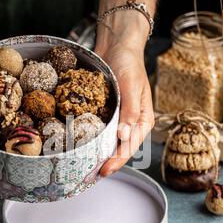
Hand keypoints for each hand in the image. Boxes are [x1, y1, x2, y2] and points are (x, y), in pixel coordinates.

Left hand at [95, 43, 154, 176]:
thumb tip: (124, 136)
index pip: (130, 146)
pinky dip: (91, 139)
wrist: (117, 46)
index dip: (117, 161)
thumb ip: (129, 111)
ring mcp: (118, 119)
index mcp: (142, 120)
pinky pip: (99, 130)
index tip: (103, 171)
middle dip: (106, 163)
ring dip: (97, 155)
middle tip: (88, 176)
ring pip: (108, 142)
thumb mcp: (131, 86)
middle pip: (119, 149)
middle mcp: (131, 123)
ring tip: (83, 167)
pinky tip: (80, 147)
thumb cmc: (129, 63)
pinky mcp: (107, 112)